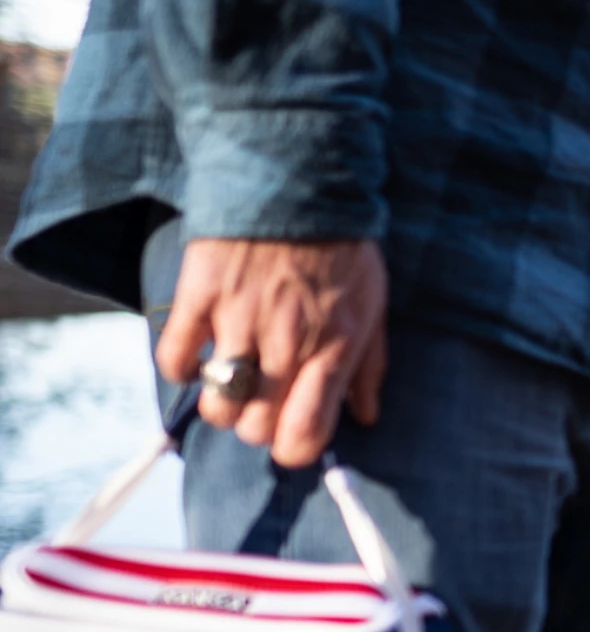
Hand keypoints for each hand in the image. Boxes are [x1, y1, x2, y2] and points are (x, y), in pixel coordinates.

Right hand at [155, 238, 388, 468]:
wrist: (299, 181)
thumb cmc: (343, 249)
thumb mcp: (372, 306)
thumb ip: (368, 366)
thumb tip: (366, 416)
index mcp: (334, 348)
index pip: (305, 433)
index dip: (293, 449)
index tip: (289, 438)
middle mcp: (287, 343)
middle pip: (255, 428)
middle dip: (256, 426)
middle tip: (260, 401)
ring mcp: (240, 320)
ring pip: (217, 405)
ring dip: (220, 404)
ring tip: (231, 381)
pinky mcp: (200, 296)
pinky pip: (175, 358)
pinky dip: (181, 368)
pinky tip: (198, 355)